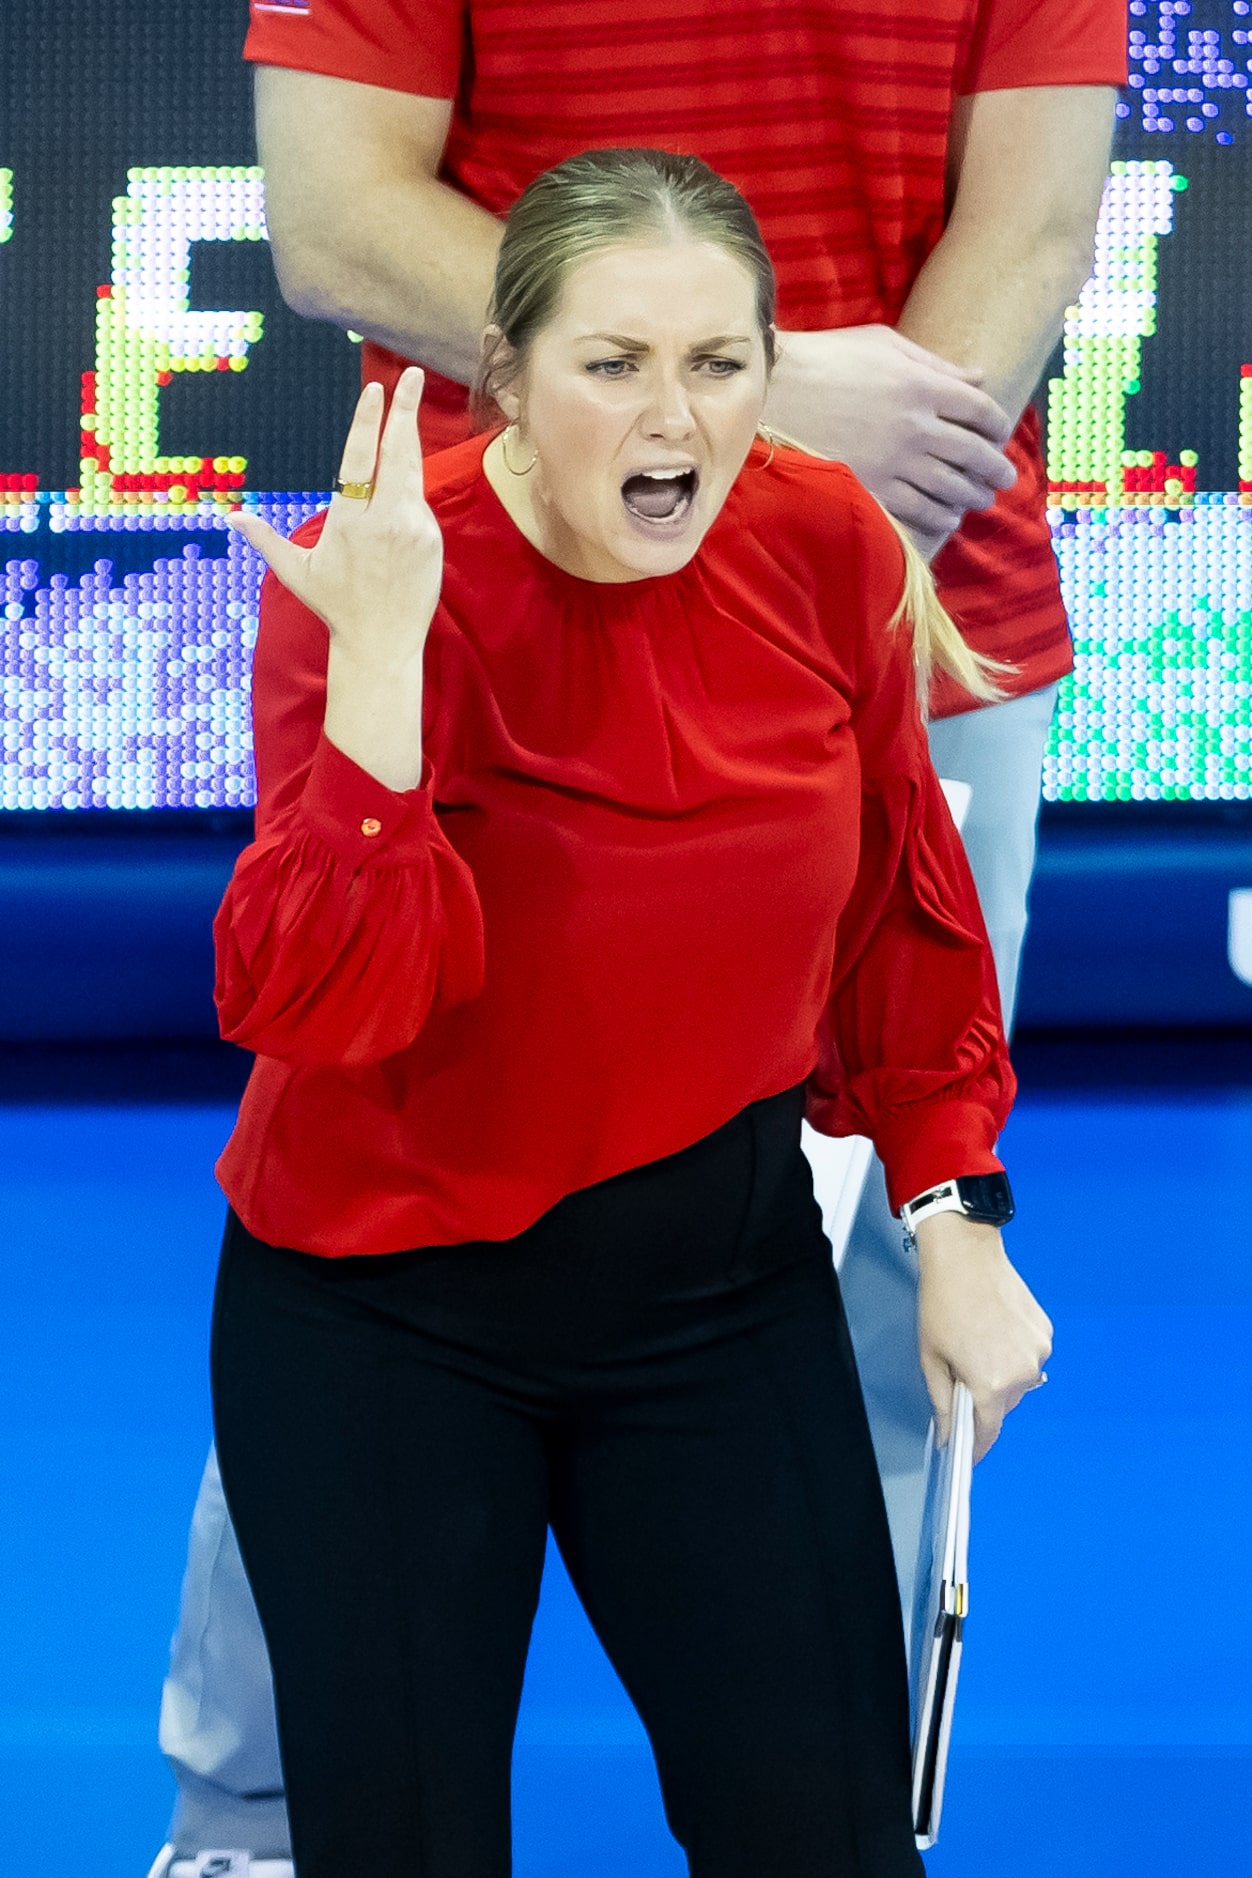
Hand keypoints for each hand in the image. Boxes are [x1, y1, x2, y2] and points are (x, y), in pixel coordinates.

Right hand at [228, 366, 442, 670]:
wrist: (381, 643)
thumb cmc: (336, 607)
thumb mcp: (297, 573)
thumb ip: (266, 539)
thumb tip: (232, 516)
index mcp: (347, 521)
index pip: (358, 460)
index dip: (366, 422)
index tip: (374, 391)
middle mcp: (382, 520)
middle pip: (395, 454)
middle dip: (403, 412)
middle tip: (413, 377)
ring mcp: (411, 529)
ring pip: (411, 473)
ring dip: (409, 440)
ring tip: (408, 407)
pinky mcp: (431, 540)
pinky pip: (419, 504)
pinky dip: (409, 491)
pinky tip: (401, 489)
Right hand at [764, 326, 1017, 557]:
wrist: (769, 394)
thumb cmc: (824, 360)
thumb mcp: (883, 344)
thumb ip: (935, 363)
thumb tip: (978, 378)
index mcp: (923, 385)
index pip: (980, 409)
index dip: (997, 425)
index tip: (1001, 435)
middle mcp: (916, 426)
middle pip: (973, 454)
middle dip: (995, 469)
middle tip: (1005, 478)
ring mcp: (894, 462)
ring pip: (951, 487)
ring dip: (971, 496)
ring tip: (979, 500)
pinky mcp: (870, 488)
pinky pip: (917, 510)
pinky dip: (938, 515)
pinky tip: (946, 516)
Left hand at [915, 1213, 1051, 1460]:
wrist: (966, 1255)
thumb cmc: (942, 1303)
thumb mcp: (931, 1358)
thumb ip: (942, 1402)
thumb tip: (947, 1434)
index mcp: (991, 1384)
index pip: (987, 1431)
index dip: (976, 1444)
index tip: (967, 1451)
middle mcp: (1022, 1374)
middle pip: (1003, 1406)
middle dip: (983, 1399)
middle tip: (961, 1371)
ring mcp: (1038, 1352)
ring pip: (1019, 1382)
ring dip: (1001, 1375)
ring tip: (978, 1344)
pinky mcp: (1045, 1333)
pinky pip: (1030, 1357)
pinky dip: (1014, 1353)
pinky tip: (995, 1330)